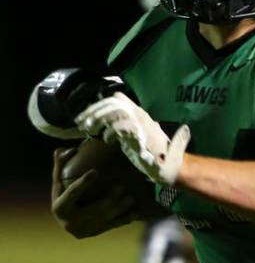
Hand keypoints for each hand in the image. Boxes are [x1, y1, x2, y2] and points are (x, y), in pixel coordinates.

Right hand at [51, 147, 141, 237]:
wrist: (68, 221)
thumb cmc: (63, 195)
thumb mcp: (59, 182)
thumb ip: (60, 166)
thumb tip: (61, 149)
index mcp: (60, 208)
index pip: (71, 194)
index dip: (82, 183)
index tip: (95, 171)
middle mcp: (70, 223)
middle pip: (93, 209)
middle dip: (109, 200)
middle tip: (122, 187)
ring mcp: (84, 230)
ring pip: (105, 219)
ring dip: (120, 208)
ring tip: (131, 197)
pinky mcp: (96, 232)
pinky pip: (113, 226)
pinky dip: (125, 219)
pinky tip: (137, 212)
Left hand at [75, 93, 189, 185]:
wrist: (165, 164)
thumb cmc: (149, 151)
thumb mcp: (132, 134)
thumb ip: (121, 125)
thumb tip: (103, 120)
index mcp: (138, 112)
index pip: (116, 98)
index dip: (97, 106)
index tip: (84, 117)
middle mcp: (140, 114)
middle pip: (114, 102)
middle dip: (94, 111)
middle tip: (81, 123)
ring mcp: (142, 123)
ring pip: (117, 111)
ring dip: (100, 119)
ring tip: (91, 130)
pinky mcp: (140, 135)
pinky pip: (121, 127)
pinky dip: (110, 133)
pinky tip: (107, 140)